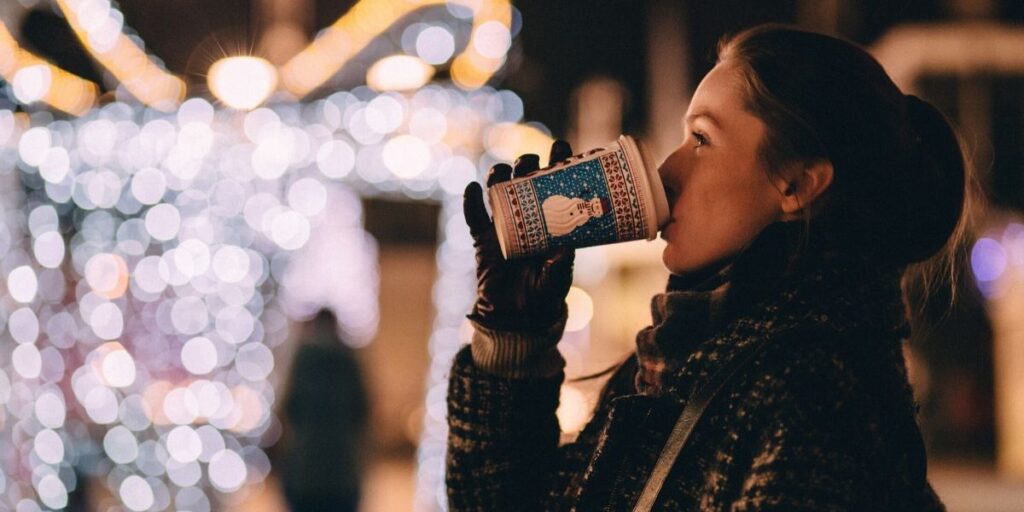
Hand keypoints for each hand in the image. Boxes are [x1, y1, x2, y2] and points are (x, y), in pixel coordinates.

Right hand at [463, 140, 575, 330]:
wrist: (517, 318)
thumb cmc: (543, 295)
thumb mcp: (557, 279)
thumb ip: (560, 264)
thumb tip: (564, 246)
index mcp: (551, 222)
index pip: (555, 186)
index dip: (557, 164)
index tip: (561, 147)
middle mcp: (527, 218)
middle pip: (525, 181)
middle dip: (527, 165)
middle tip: (531, 162)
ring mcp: (503, 227)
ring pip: (499, 192)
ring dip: (500, 177)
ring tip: (502, 171)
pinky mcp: (483, 240)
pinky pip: (474, 218)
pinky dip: (471, 202)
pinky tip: (472, 189)